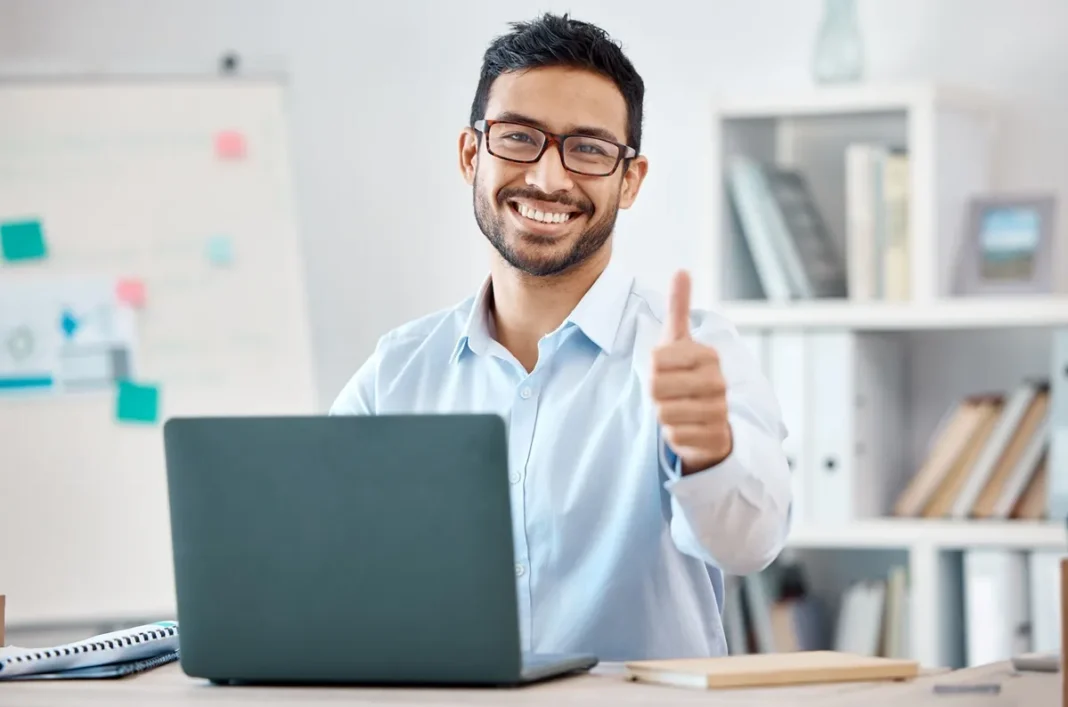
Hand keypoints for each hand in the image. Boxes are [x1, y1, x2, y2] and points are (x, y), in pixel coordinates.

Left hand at [651, 270, 731, 473]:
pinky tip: (686, 428)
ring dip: (663, 414)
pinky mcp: (714, 438)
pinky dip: (673, 434)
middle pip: (656, 387)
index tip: (667, 371)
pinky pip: (674, 435)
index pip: (656, 360)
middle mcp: (718, 382)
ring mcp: (719, 411)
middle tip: (670, 394)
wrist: (710, 421)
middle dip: (655, 394)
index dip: (652, 368)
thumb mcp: (680, 342)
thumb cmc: (687, 377)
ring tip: (678, 409)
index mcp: (708, 355)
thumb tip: (682, 270)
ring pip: (664, 413)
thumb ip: (679, 308)